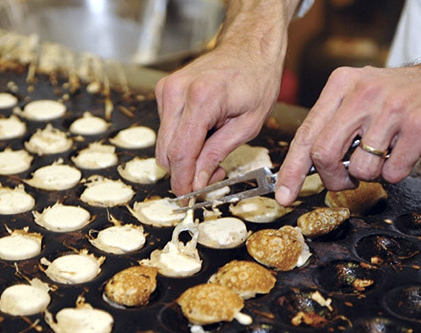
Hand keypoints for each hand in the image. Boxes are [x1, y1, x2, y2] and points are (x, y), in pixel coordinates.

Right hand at [155, 0, 298, 195]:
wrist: (249, 45)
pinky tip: (203, 135)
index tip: (188, 198)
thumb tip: (198, 181)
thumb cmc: (257, 78)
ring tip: (212, 152)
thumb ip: (218, 153)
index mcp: (201, 99)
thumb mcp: (248, 124)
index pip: (180, 153)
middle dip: (185, 172)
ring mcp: (167, 89)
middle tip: (212, 176)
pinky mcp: (164, 90)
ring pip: (163, 142)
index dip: (183, 181)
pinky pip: (166, 128)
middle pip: (166, 151)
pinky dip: (181, 140)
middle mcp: (177, 92)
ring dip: (184, 157)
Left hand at [275, 43, 420, 205]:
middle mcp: (363, 93)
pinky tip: (402, 154)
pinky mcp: (420, 125)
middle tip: (344, 181)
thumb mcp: (356, 97)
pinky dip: (394, 173)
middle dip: (331, 178)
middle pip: (323, 154)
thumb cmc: (397, 97)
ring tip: (381, 156)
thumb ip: (330, 126)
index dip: (291, 170)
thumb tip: (301, 167)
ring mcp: (392, 109)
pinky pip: (392, 172)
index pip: (305, 134)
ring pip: (359, 168)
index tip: (284, 194)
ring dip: (369, 175)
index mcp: (341, 85)